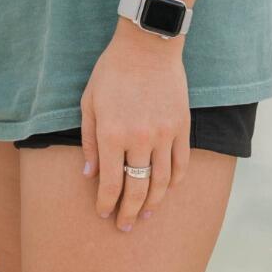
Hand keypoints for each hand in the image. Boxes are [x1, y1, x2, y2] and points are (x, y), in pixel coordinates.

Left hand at [80, 22, 189, 229]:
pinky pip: (181, 163)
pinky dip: (175, 181)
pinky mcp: (182, 127)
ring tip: (147, 214)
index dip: (106, 204)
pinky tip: (167, 189)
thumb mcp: (89, 103)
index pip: (110, 183)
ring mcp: (164, 134)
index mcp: (112, 134)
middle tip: (125, 225)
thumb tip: (90, 175)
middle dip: (130, 212)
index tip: (104, 214)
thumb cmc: (112, 72)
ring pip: (162, 182)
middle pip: (137, 189)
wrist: (147, 46)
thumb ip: (89, 141)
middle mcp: (139, 139)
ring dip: (154, 202)